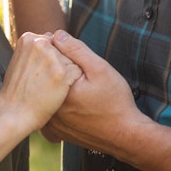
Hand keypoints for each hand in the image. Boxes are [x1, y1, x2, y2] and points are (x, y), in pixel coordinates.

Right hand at [0, 32, 81, 132]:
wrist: (13, 114)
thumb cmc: (16, 91)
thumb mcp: (19, 61)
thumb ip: (34, 49)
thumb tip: (49, 39)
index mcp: (28, 38)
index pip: (52, 42)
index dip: (50, 59)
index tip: (42, 72)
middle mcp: (40, 43)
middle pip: (63, 50)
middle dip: (59, 64)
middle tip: (45, 81)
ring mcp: (52, 57)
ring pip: (71, 60)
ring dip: (66, 74)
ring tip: (50, 87)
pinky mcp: (62, 72)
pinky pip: (77, 72)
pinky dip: (72, 82)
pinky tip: (59, 91)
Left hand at [41, 31, 148, 152]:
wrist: (125, 136)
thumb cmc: (115, 102)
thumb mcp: (100, 69)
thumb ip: (77, 50)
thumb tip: (56, 35)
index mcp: (57, 90)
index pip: (47, 60)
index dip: (60, 51)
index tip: (76, 57)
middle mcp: (49, 108)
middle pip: (44, 77)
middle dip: (57, 69)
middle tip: (80, 74)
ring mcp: (51, 122)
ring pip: (46, 94)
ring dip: (56, 86)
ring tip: (79, 88)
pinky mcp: (56, 131)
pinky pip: (49, 109)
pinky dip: (56, 102)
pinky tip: (73, 102)